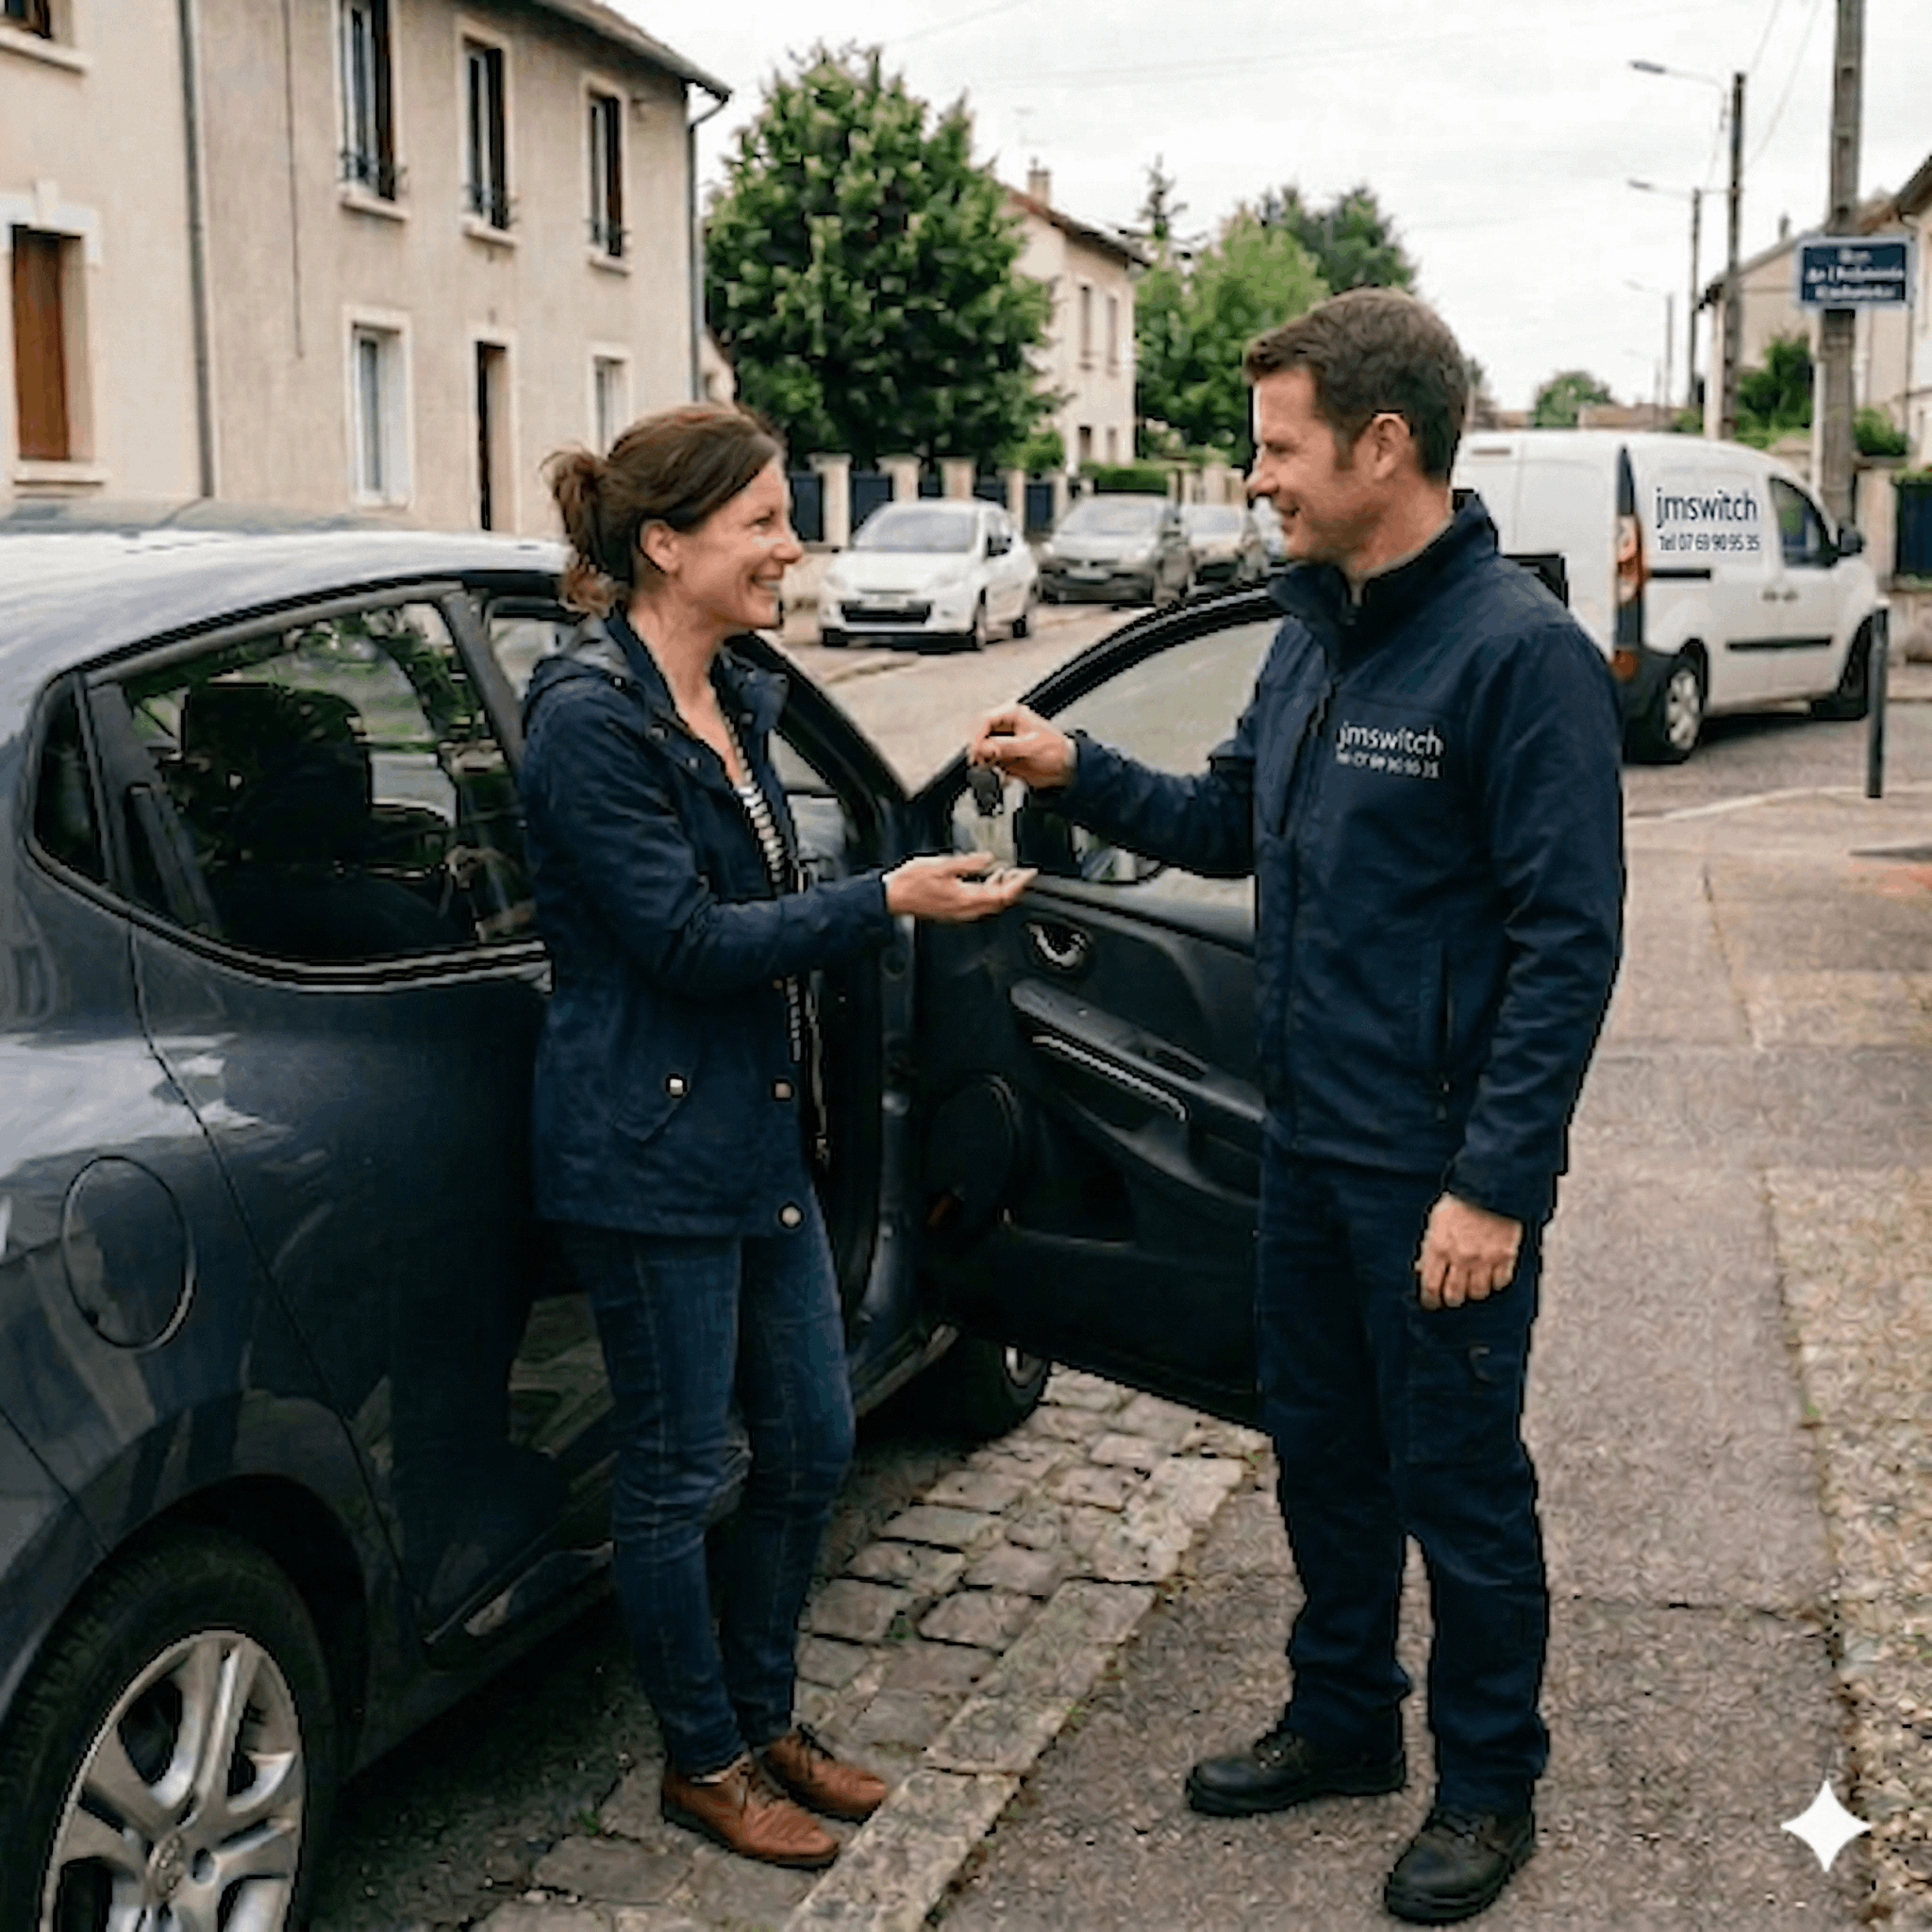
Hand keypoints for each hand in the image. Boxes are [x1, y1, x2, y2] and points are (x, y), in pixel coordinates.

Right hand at [884, 852, 1035, 922]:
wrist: (892, 896)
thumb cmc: (911, 882)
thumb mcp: (943, 865)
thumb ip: (969, 862)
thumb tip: (988, 858)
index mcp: (966, 898)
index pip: (1003, 894)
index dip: (1019, 883)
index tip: (1029, 873)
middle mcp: (965, 909)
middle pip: (1000, 902)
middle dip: (1013, 887)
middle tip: (1021, 873)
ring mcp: (959, 912)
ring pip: (989, 904)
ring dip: (1000, 889)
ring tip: (1006, 873)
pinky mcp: (952, 910)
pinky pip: (977, 904)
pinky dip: (987, 892)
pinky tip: (984, 880)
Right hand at [968, 703, 1076, 790]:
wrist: (1065, 768)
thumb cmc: (1056, 751)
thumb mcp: (1031, 747)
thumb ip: (1006, 746)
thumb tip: (985, 747)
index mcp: (1013, 714)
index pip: (984, 719)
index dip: (976, 735)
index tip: (974, 750)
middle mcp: (1005, 725)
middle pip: (978, 733)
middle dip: (977, 748)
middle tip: (980, 761)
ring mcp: (1003, 740)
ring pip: (980, 747)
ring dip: (982, 760)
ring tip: (991, 768)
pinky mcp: (1002, 754)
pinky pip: (987, 760)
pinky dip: (989, 768)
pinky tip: (999, 774)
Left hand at [1415, 1194, 1521, 1310]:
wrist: (1490, 1188)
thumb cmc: (1460, 1203)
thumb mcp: (1435, 1223)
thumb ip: (1428, 1249)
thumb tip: (1421, 1270)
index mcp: (1439, 1247)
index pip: (1430, 1287)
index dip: (1429, 1301)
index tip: (1431, 1303)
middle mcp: (1461, 1257)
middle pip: (1454, 1296)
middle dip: (1450, 1300)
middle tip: (1450, 1297)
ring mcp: (1485, 1259)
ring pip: (1478, 1293)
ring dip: (1472, 1293)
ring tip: (1470, 1286)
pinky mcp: (1505, 1257)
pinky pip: (1500, 1283)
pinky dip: (1494, 1284)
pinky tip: (1489, 1277)